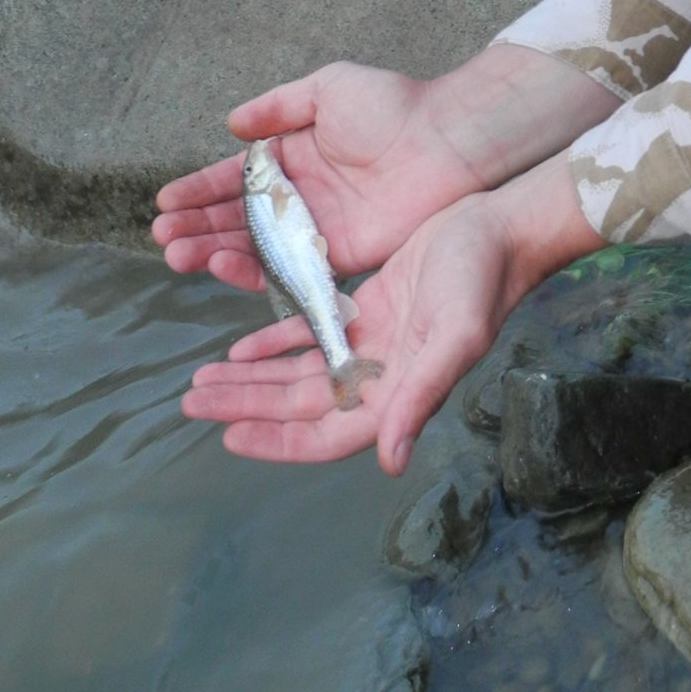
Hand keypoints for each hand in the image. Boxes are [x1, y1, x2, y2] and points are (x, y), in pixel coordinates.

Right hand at [152, 60, 475, 287]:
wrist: (444, 141)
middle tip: (163, 238)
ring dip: (213, 252)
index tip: (164, 203)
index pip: (234, 181)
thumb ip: (278, 108)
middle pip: (236, 219)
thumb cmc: (392, 106)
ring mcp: (318, 230)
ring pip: (255, 247)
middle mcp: (300, 199)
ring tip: (178, 255)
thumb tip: (231, 124)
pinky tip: (222, 266)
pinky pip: (290, 269)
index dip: (198, 192)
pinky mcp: (339, 257)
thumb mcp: (327, 89)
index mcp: (293, 158)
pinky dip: (255, 272)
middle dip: (196, 228)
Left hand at [181, 154, 605, 473]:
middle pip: (299, 404)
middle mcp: (380, 377)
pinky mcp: (366, 309)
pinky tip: (239, 349)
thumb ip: (420, 398)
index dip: (278, 441)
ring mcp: (371, 345)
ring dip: (250, 378)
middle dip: (245, 405)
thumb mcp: (454, 338)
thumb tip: (392, 463)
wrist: (499, 228)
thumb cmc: (481, 280)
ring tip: (201, 379)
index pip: (327, 434)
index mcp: (398, 393)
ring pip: (298, 372)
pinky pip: (310, 334)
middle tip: (190, 401)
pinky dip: (274, 343)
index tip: (228, 437)